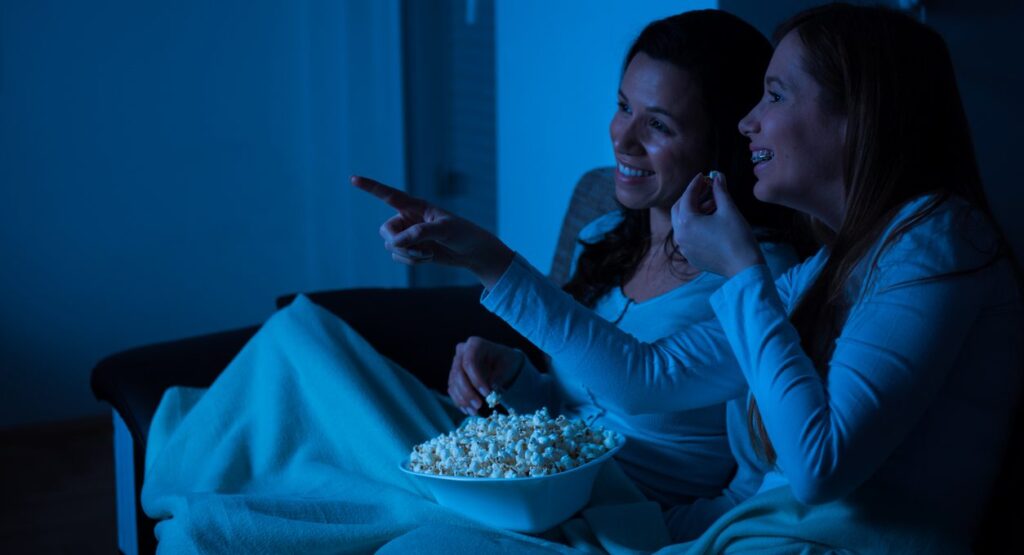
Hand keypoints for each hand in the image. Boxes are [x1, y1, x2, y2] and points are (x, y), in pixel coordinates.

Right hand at [350, 176, 514, 286]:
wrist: (473, 252)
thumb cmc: (463, 234)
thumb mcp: (445, 230)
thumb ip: (420, 232)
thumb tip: (396, 242)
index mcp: (416, 206)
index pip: (389, 195)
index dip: (371, 187)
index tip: (353, 179)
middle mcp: (408, 218)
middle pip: (385, 231)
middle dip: (397, 242)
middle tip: (417, 248)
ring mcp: (408, 235)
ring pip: (391, 247)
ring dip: (408, 254)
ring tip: (428, 254)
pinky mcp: (411, 249)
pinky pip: (398, 257)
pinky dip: (411, 261)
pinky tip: (428, 258)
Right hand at [448, 336, 525, 415]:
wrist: (500, 361)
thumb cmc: (504, 360)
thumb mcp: (507, 365)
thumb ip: (498, 376)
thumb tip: (491, 389)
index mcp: (475, 344)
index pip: (469, 362)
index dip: (476, 379)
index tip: (487, 393)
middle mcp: (461, 352)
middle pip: (458, 374)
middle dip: (468, 392)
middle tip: (479, 406)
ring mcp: (455, 364)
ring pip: (453, 383)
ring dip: (462, 400)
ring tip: (475, 412)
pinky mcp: (453, 376)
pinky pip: (452, 390)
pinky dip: (459, 401)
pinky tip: (468, 410)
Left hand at [671, 172, 763, 276]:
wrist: (744, 267)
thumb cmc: (737, 237)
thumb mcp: (729, 210)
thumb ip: (720, 191)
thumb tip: (718, 176)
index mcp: (686, 222)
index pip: (688, 196)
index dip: (696, 183)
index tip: (703, 176)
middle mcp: (680, 236)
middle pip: (679, 209)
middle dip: (691, 197)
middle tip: (705, 188)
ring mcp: (684, 248)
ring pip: (684, 223)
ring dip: (695, 211)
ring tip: (713, 205)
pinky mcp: (692, 257)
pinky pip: (689, 236)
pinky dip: (696, 226)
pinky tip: (711, 222)